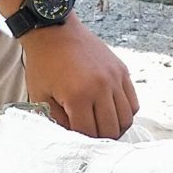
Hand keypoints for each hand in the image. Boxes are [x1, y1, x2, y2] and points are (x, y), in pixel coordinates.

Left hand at [19, 16, 138, 138]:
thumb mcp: (40, 95)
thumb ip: (56, 120)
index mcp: (78, 95)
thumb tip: (73, 137)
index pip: (88, 133)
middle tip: (89, 137)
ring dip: (114, 128)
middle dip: (99, 139)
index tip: (75, 141)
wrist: (54, 31)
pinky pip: (132, 102)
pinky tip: (110, 113)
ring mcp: (114, 78)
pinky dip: (124, 113)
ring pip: (126, 118)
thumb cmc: (44, 63)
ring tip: (101, 127)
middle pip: (111, 130)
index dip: (81, 142)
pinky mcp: (122, 71)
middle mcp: (101, 87)